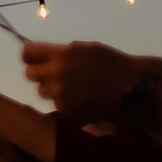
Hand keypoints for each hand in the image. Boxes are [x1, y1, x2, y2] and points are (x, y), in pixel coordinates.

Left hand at [19, 40, 136, 118]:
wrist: (133, 89)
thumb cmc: (112, 65)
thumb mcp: (87, 49)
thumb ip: (62, 52)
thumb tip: (40, 55)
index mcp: (63, 55)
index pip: (28, 53)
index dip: (30, 55)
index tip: (32, 58)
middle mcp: (58, 74)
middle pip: (29, 74)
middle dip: (39, 73)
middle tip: (52, 74)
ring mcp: (61, 95)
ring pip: (42, 91)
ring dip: (52, 89)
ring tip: (74, 87)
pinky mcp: (67, 112)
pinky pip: (56, 105)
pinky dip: (65, 103)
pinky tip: (82, 100)